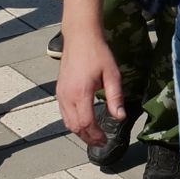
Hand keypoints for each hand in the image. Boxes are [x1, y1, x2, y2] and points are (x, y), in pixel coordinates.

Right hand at [56, 31, 124, 147]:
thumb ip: (115, 97)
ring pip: (67, 122)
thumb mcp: (112, 74)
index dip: (95, 135)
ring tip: (93, 135)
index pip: (86, 123)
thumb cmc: (98, 53)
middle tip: (101, 142)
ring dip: (80, 132)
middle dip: (88, 138)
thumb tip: (120, 117)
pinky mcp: (59, 91)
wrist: (80, 37)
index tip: (105, 139)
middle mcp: (67, 96)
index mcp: (81, 93)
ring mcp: (61, 94)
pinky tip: (83, 122)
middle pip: (75, 127)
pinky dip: (73, 122)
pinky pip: (64, 113)